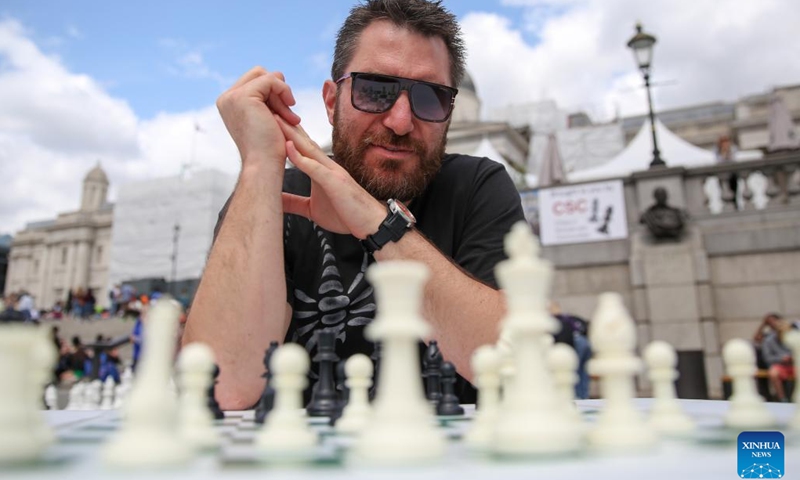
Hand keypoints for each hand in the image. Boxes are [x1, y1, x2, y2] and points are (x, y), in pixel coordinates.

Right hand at [216, 67, 300, 167]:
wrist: (264, 166)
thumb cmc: (270, 149)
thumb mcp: (267, 117)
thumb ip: (266, 98)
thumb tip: (278, 75)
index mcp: (229, 103)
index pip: (256, 81)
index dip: (275, 93)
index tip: (286, 115)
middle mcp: (226, 98)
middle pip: (260, 74)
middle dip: (279, 92)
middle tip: (290, 116)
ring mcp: (232, 97)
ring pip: (266, 76)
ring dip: (283, 96)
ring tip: (291, 119)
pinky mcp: (243, 96)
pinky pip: (271, 80)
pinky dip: (285, 93)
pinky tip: (290, 115)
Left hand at [275, 115, 385, 237]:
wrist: (372, 225)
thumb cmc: (346, 215)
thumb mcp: (312, 210)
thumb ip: (294, 202)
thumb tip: (275, 200)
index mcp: (322, 169)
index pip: (302, 147)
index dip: (286, 134)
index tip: (267, 122)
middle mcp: (327, 165)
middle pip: (303, 141)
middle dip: (286, 125)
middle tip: (267, 108)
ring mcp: (332, 172)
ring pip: (309, 149)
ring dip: (291, 134)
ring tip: (275, 119)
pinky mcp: (335, 183)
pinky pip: (316, 168)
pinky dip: (301, 158)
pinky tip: (289, 148)